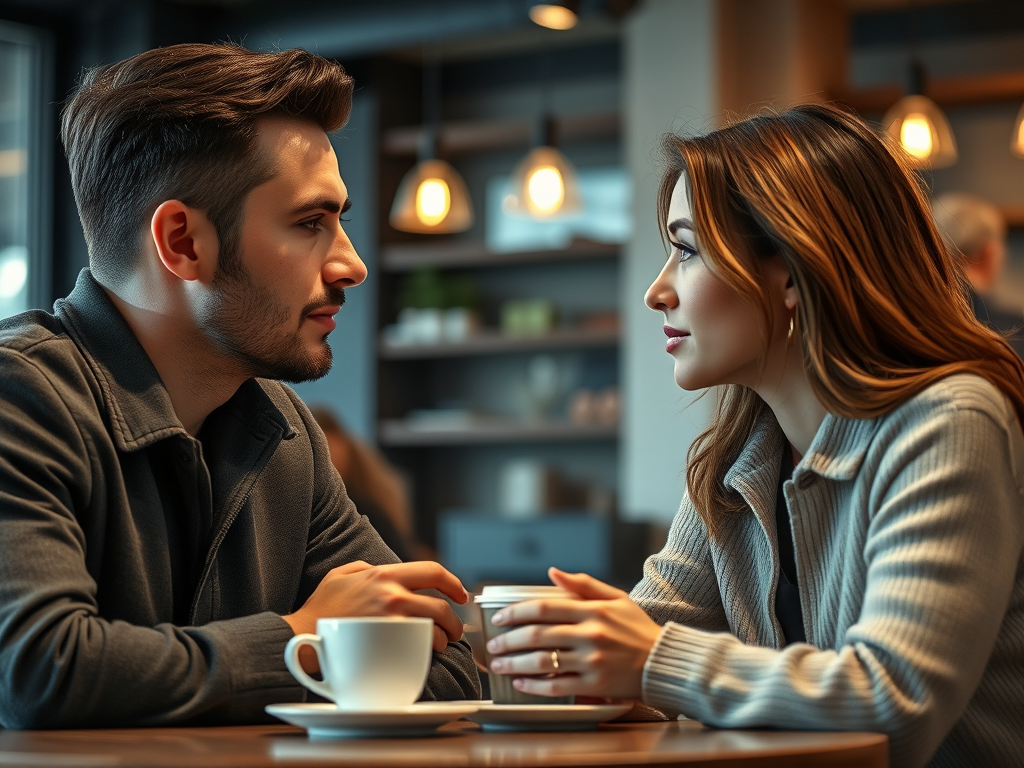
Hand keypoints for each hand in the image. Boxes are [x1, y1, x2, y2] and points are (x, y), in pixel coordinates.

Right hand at [283, 560, 467, 653]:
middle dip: (454, 620)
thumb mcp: (341, 574)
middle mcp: (392, 594)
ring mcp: (391, 619)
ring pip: (434, 629)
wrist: (301, 636)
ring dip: (445, 638)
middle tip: (454, 628)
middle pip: (440, 606)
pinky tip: (427, 654)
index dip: (453, 582)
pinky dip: (429, 651)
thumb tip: (384, 568)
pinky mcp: (387, 643)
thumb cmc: (320, 608)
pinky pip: (421, 647)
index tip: (461, 594)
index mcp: (384, 574)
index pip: (432, 572)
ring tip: (442, 643)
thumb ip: (365, 567)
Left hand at [485, 567, 662, 699]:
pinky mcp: (595, 685)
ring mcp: (592, 661)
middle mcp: (590, 634)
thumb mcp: (616, 598)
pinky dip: (534, 685)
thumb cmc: (638, 629)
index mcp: (592, 611)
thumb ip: (583, 584)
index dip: (516, 612)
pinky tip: (521, 684)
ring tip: (499, 665)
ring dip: (515, 664)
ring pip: (542, 662)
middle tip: (493, 645)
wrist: (664, 661)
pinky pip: (557, 686)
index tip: (499, 618)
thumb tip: (553, 572)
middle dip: (509, 640)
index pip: (544, 607)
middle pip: (537, 635)